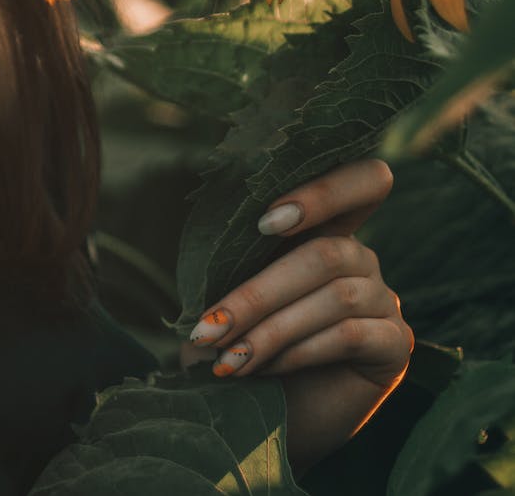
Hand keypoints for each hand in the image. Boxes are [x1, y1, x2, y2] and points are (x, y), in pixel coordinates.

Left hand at [181, 159, 412, 475]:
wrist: (263, 423)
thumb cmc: (242, 348)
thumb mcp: (232, 297)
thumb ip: (236, 262)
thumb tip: (212, 241)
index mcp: (325, 230)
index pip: (360, 181)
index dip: (323, 192)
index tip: (265, 222)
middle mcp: (361, 259)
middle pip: (326, 252)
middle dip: (257, 293)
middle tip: (208, 329)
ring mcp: (384, 301)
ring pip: (335, 295)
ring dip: (271, 329)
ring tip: (228, 359)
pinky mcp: (395, 345)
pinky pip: (351, 334)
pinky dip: (300, 351)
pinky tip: (266, 368)